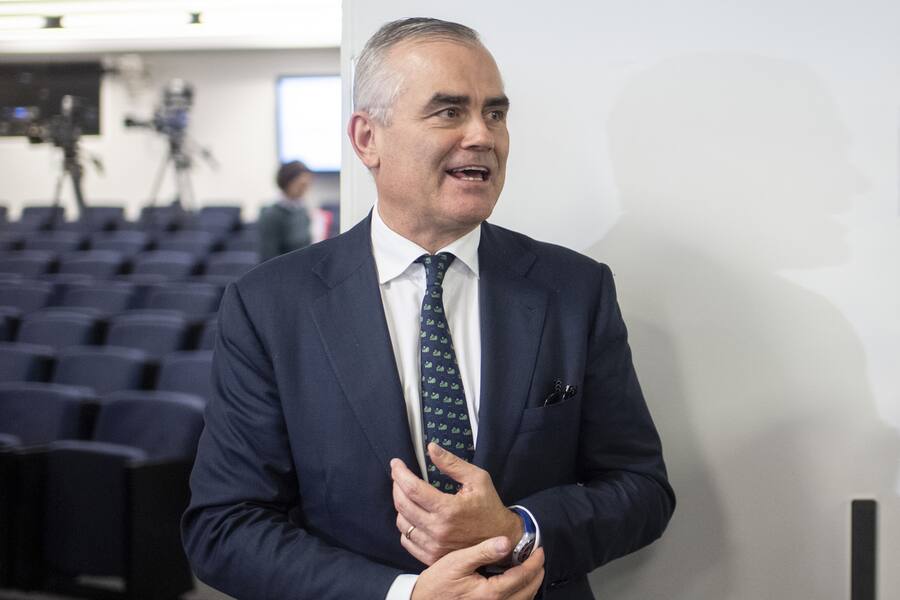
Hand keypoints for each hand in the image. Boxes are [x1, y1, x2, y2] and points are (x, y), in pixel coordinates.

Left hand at [392, 443, 522, 564]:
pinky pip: (407, 540)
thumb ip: (452, 464)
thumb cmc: (489, 507)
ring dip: (401, 506)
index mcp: (448, 509)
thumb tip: (431, 448)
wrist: (501, 538)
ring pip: (402, 523)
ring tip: (408, 495)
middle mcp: (438, 530)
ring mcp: (434, 546)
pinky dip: (405, 526)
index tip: (396, 464)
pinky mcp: (432, 557)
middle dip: (396, 486)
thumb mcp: (477, 479)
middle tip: (399, 476)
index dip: (400, 474)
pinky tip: (413, 516)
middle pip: (402, 505)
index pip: (413, 489)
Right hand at [412, 537, 543, 599]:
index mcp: (491, 593)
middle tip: (539, 559)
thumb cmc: (437, 584)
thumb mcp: (457, 562)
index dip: (534, 562)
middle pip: (528, 591)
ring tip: (532, 570)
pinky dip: (521, 596)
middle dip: (537, 574)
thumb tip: (506, 542)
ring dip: (531, 586)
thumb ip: (483, 552)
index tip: (539, 550)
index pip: (522, 576)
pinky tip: (517, 586)